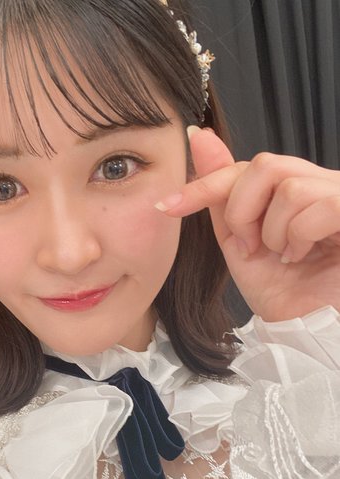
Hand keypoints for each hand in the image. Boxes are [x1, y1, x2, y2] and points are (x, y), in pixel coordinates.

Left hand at [155, 127, 339, 320]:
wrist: (308, 331)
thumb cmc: (283, 291)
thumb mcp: (239, 243)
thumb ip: (222, 196)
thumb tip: (201, 139)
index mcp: (293, 187)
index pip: (246, 167)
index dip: (205, 184)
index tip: (167, 205)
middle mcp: (320, 183)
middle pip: (265, 165)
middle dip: (242, 212)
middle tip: (250, 247)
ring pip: (289, 188)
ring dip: (273, 233)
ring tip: (284, 256)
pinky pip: (319, 206)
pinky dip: (299, 236)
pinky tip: (303, 256)